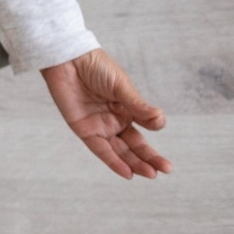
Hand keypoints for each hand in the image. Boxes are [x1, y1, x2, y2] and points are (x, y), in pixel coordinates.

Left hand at [41, 48, 171, 179]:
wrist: (68, 59)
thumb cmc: (95, 67)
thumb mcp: (121, 86)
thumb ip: (138, 106)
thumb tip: (161, 120)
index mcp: (127, 108)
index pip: (145, 126)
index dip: (154, 127)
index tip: (157, 123)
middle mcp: (115, 120)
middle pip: (134, 144)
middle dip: (149, 158)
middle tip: (166, 170)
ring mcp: (100, 126)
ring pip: (120, 150)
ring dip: (135, 163)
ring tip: (150, 174)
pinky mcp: (84, 129)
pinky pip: (100, 149)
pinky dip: (113, 161)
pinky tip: (128, 172)